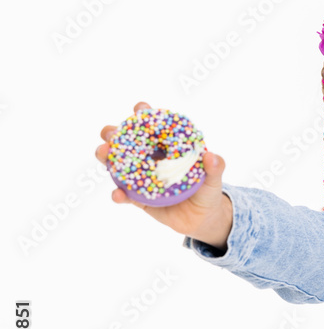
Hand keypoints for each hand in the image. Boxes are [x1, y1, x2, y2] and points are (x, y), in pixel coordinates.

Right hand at [95, 101, 232, 247]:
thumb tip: (211, 156)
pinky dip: (118, 194)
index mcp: (166, 147)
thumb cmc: (207, 190)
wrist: (203, 218)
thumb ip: (215, 168)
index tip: (140, 109)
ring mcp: (139, 177)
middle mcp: (149, 158)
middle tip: (110, 134)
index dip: (143, 113)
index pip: (152, 125)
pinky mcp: (137, 198)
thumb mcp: (214, 179)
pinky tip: (118, 195)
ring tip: (103, 153)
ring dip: (106, 157)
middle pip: (125, 141)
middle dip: (113, 133)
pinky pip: (123, 195)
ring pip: (116, 164)